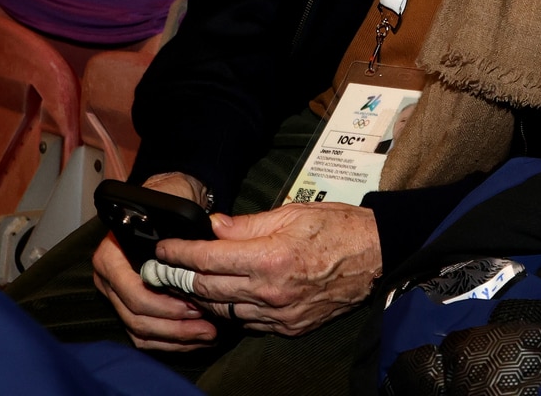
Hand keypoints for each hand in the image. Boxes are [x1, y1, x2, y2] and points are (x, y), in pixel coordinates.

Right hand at [92, 172, 216, 351]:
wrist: (170, 198)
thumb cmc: (171, 201)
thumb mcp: (175, 203)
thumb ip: (183, 219)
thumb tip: (210, 231)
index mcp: (111, 255)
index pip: (133, 291)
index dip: (164, 304)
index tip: (194, 305)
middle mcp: (109, 278)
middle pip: (136, 316)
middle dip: (174, 327)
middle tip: (206, 327)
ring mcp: (117, 295)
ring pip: (140, 330)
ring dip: (175, 338)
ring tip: (206, 334)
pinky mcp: (130, 307)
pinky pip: (144, 334)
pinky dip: (168, 341)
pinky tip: (194, 338)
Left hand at [156, 202, 381, 337]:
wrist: (378, 256)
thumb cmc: (339, 228)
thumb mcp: (292, 213)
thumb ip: (247, 224)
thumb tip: (214, 227)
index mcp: (269, 257)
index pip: (206, 260)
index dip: (178, 254)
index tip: (163, 250)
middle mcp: (270, 290)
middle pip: (206, 290)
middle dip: (180, 278)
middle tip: (166, 269)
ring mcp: (279, 314)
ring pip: (224, 310)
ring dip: (206, 297)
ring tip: (197, 282)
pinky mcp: (290, 327)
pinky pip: (249, 322)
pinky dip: (236, 309)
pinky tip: (233, 295)